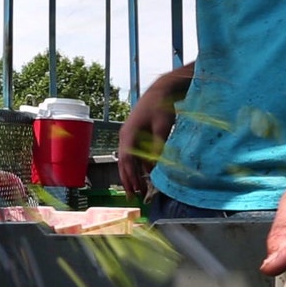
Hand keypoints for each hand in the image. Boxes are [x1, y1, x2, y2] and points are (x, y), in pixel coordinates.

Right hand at [118, 64, 192, 197]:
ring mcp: (129, 135)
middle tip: (132, 196)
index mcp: (128, 135)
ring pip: (127, 159)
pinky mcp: (135, 134)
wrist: (161, 90)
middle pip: (124, 163)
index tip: (134, 190)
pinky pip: (133, 153)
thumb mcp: (162, 128)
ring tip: (136, 189)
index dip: (130, 177)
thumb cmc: (161, 107)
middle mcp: (125, 136)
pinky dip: (136, 165)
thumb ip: (157, 148)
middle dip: (128, 180)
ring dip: (132, 174)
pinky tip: (142, 174)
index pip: (127, 161)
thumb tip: (152, 168)